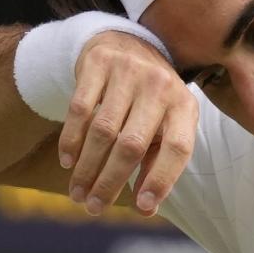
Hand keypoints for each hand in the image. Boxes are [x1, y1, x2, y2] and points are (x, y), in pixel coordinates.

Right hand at [59, 29, 196, 216]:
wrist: (126, 43)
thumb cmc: (149, 101)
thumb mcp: (164, 126)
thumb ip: (158, 164)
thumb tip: (146, 209)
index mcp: (185, 106)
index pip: (178, 148)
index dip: (161, 180)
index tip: (143, 207)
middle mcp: (160, 86)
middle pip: (132, 144)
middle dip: (110, 182)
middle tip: (93, 207)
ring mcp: (129, 71)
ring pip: (103, 131)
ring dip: (87, 168)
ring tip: (78, 193)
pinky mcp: (99, 62)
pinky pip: (80, 109)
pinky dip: (72, 140)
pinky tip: (68, 161)